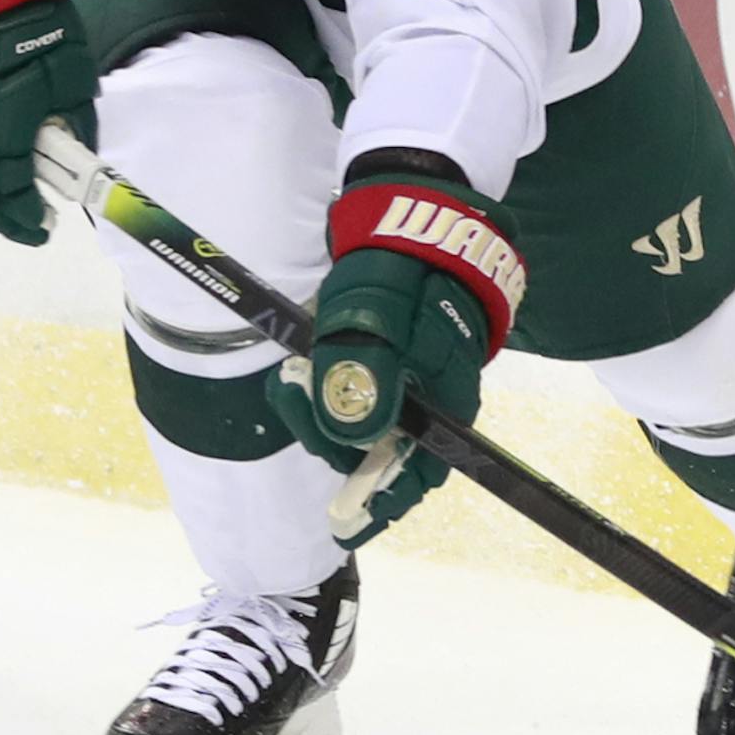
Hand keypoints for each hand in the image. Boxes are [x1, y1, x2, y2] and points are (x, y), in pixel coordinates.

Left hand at [266, 172, 525, 546]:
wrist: (420, 208)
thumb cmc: (405, 266)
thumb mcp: (378, 322)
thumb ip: (364, 380)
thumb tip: (354, 442)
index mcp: (445, 397)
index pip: (418, 473)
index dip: (380, 504)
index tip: (342, 527)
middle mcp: (436, 396)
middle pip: (383, 450)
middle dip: (332, 439)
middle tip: (289, 391)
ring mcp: (418, 376)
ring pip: (368, 420)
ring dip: (324, 411)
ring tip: (291, 376)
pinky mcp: (399, 355)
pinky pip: (363, 392)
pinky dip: (330, 390)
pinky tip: (307, 369)